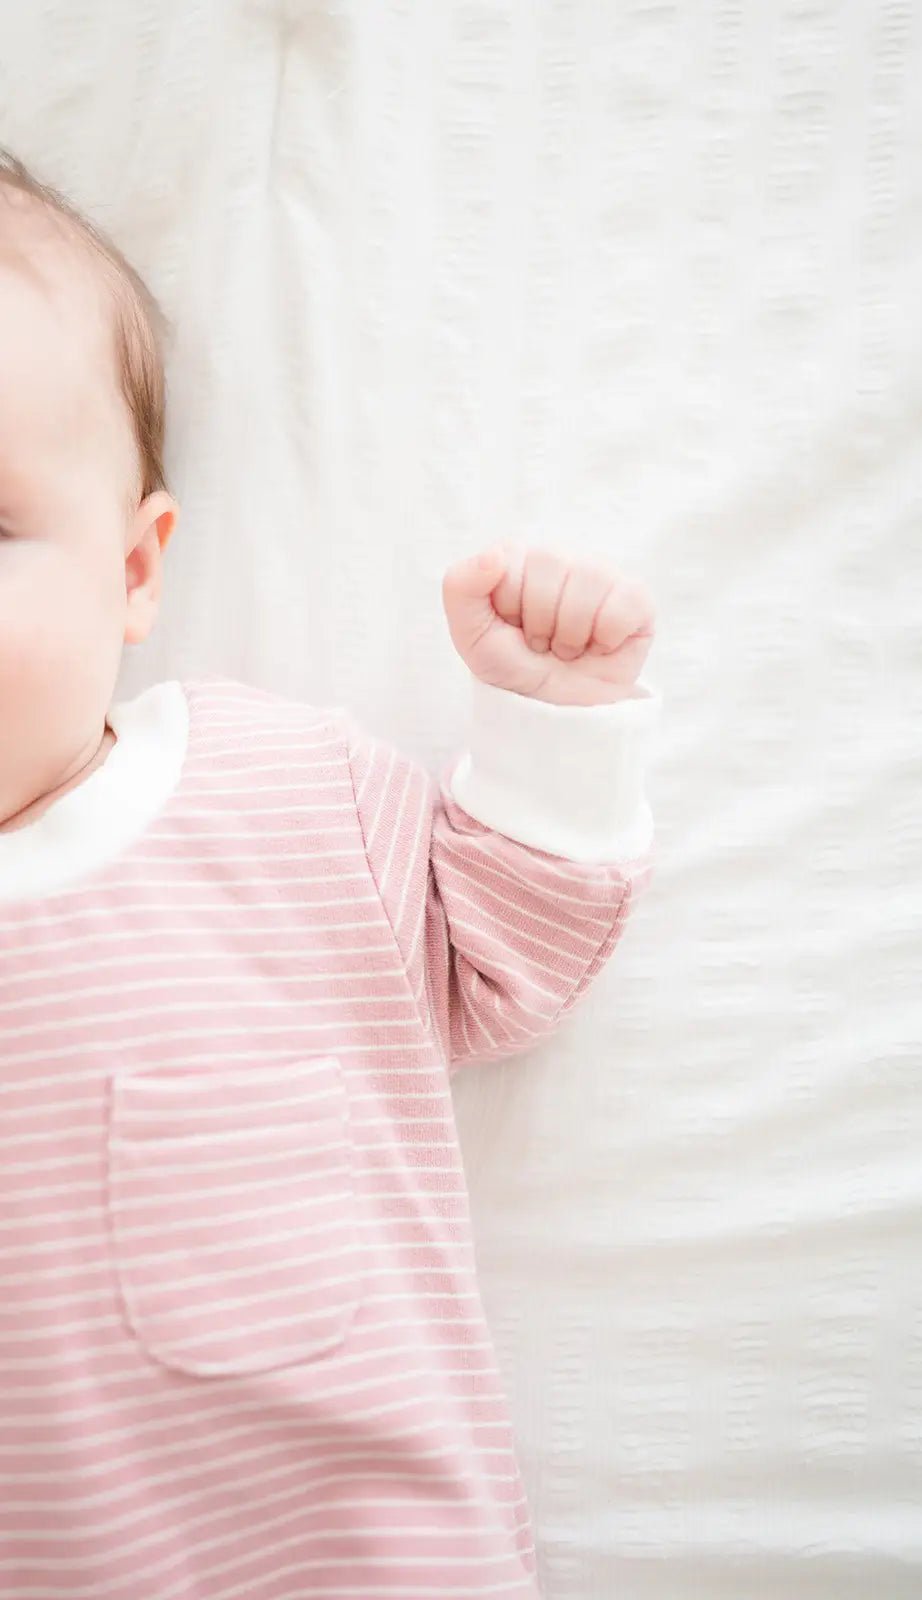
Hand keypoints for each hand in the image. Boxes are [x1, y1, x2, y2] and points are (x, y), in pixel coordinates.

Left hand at [442, 545, 654, 705]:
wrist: (553, 710)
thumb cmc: (513, 666)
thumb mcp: (470, 633)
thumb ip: (460, 586)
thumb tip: (494, 556)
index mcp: (519, 557)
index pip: (510, 562)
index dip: (509, 608)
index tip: (512, 629)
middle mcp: (561, 558)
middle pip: (551, 567)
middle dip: (541, 622)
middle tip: (542, 643)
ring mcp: (601, 575)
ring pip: (589, 582)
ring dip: (571, 633)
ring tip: (567, 647)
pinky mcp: (635, 599)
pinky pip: (624, 604)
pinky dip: (606, 637)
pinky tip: (597, 646)